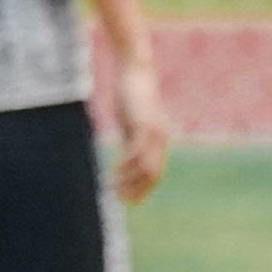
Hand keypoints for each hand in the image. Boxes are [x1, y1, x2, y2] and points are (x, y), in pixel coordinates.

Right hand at [104, 53, 173, 204]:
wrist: (135, 71)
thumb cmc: (130, 94)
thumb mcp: (130, 121)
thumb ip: (130, 139)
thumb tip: (125, 156)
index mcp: (157, 141)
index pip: (154, 173)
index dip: (142, 189)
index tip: (127, 200)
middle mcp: (159, 140)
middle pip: (153, 175)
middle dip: (136, 190)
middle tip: (118, 200)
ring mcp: (153, 133)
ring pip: (145, 168)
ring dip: (128, 181)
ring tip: (111, 189)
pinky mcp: (143, 125)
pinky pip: (136, 152)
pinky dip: (125, 165)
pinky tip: (112, 171)